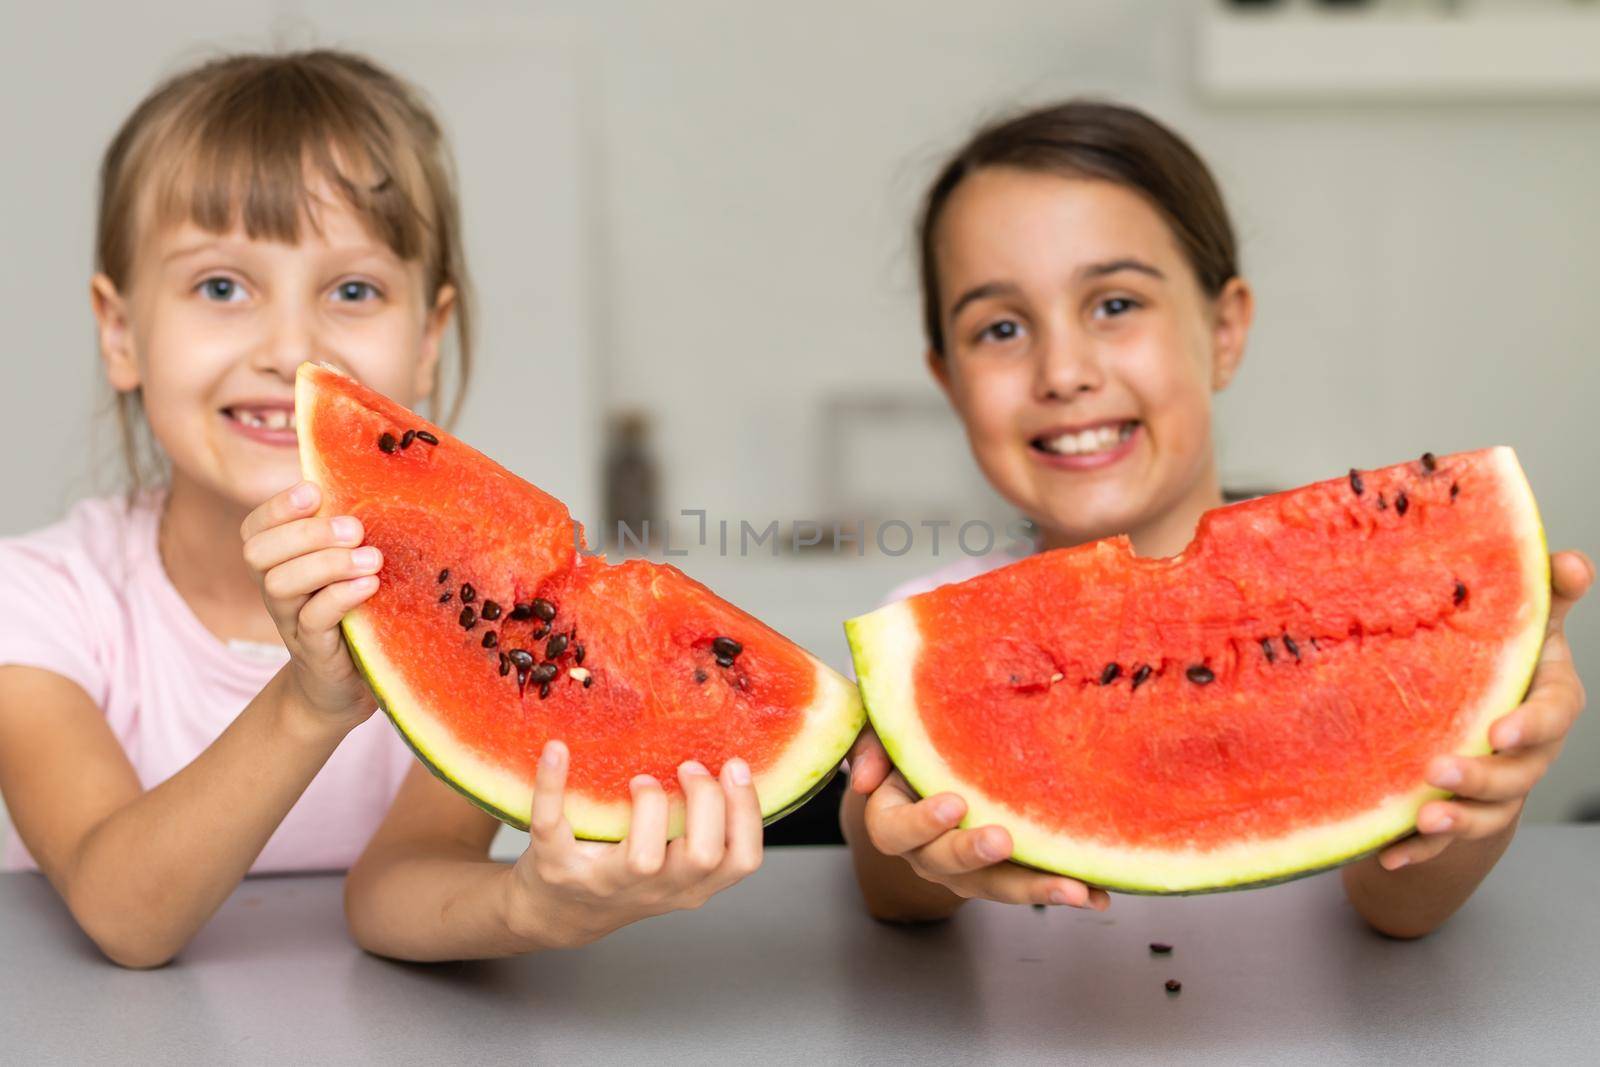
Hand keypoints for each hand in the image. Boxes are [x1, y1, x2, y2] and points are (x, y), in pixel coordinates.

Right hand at [241, 481, 382, 727]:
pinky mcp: (313, 651)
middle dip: (305, 532)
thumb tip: (373, 479)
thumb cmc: (351, 614)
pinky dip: (340, 597)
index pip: (255, 528)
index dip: (277, 507)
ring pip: (279, 584)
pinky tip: (369, 585)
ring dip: (326, 563)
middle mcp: (277, 591)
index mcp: (280, 564)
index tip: (314, 491)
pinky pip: (313, 620)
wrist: (344, 686)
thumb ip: (345, 535)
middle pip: (258, 552)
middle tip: (354, 528)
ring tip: (370, 558)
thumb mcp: (345, 569)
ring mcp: (290, 622)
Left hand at [504, 741, 763, 948]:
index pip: (743, 861)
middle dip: (704, 801)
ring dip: (650, 805)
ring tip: (641, 779)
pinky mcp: (557, 867)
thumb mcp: (673, 864)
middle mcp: (655, 889)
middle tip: (688, 768)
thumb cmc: (625, 874)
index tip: (734, 767)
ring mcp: (605, 883)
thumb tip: (731, 762)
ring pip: (644, 859)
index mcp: (690, 885)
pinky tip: (557, 750)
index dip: (747, 812)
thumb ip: (702, 830)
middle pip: (703, 856)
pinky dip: (552, 786)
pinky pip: (552, 827)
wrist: (556, 911)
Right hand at [845, 726, 1108, 909]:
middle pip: (946, 864)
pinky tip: (1101, 893)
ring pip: (996, 886)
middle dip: (974, 854)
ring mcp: (968, 869)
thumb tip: (861, 779)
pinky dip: (1068, 889)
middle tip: (1002, 840)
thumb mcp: (881, 734)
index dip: (922, 823)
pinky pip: (1032, 883)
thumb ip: (871, 745)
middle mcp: (928, 854)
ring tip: (1074, 889)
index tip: (953, 803)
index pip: (896, 831)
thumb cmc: (906, 744)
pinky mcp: (1005, 871)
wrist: (931, 763)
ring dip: (1035, 888)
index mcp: (894, 821)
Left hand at [1379, 549, 1592, 869]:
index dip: (1531, 724)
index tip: (1500, 730)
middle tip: (1439, 770)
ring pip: (1487, 813)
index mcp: (1544, 701)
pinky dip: (1417, 852)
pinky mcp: (1459, 816)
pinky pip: (1442, 845)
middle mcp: (1528, 753)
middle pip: (1517, 773)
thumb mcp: (1521, 625)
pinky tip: (1388, 853)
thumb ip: (1543, 596)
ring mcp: (1497, 790)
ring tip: (1422, 817)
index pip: (1553, 714)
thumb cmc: (1500, 662)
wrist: (1474, 719)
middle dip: (1482, 776)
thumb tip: (1571, 560)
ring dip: (1456, 819)